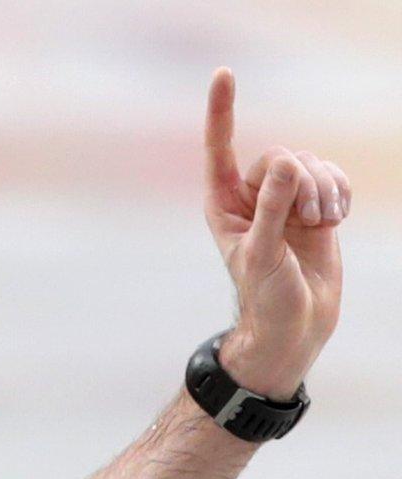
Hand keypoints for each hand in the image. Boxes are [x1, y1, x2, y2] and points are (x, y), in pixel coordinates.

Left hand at [202, 67, 347, 399]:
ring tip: (319, 227)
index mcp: (223, 204)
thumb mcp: (265, 254)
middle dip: (302, 183)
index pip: (220, 148)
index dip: (222, 111)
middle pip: (282, 155)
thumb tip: (289, 164)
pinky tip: (334, 222)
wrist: (296, 323)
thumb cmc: (267, 296)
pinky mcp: (314, 205)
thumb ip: (273, 208)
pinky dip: (340, 194)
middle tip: (307, 221)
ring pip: (312, 164)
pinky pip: (334, 176)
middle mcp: (251, 196)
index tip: (224, 73)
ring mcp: (285, 199)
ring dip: (323, 192)